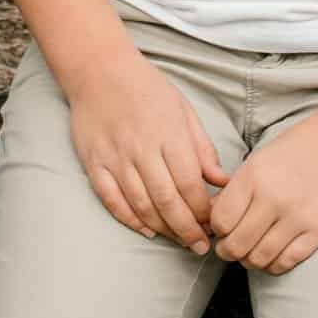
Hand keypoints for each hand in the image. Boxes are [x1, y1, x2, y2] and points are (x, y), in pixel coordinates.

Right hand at [67, 50, 229, 252]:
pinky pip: (112, 200)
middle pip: (168, 201)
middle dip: (188, 230)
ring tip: (179, 240)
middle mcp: (142, 149)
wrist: (99, 70)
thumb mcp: (183, 110)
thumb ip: (203, 148)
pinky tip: (147, 229)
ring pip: (141, 205)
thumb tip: (223, 181)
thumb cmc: (147, 88)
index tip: (215, 224)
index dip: (204, 211)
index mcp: (168, 134)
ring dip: (163, 229)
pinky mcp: (94, 163)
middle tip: (200, 246)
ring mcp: (115, 158)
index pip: (190, 184)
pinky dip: (130, 219)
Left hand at [209, 110, 317, 273]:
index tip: (220, 229)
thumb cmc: (303, 145)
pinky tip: (273, 256)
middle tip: (230, 248)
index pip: (220, 220)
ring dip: (250, 260)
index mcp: (254, 174)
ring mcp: (298, 216)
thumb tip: (211, 213)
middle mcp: (273, 197)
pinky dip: (274, 265)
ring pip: (259, 258)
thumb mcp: (263, 157)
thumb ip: (238, 187)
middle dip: (228, 250)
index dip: (216, 229)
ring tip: (250, 253)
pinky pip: (287, 261)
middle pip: (236, 244)